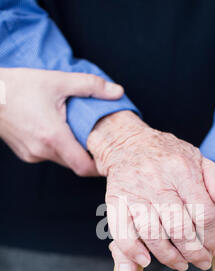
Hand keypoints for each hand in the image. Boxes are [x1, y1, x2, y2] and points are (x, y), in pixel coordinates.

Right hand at [0, 67, 123, 175]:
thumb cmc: (18, 86)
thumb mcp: (57, 80)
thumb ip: (91, 86)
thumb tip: (118, 92)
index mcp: (54, 137)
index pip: (84, 167)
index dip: (100, 166)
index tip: (110, 157)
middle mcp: (43, 151)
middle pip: (75, 163)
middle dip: (88, 154)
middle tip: (98, 139)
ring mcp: (33, 155)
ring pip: (63, 160)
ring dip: (72, 149)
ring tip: (76, 130)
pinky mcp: (26, 154)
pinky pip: (49, 156)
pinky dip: (58, 147)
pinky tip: (56, 129)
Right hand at [88, 111, 214, 270]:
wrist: (129, 143)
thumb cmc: (169, 157)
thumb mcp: (199, 158)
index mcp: (183, 170)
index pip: (203, 212)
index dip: (212, 236)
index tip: (213, 247)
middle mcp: (158, 181)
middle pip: (180, 228)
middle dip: (194, 252)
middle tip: (202, 262)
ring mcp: (134, 193)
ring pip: (153, 234)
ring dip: (169, 257)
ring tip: (181, 264)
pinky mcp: (115, 202)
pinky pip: (122, 232)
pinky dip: (132, 250)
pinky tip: (145, 261)